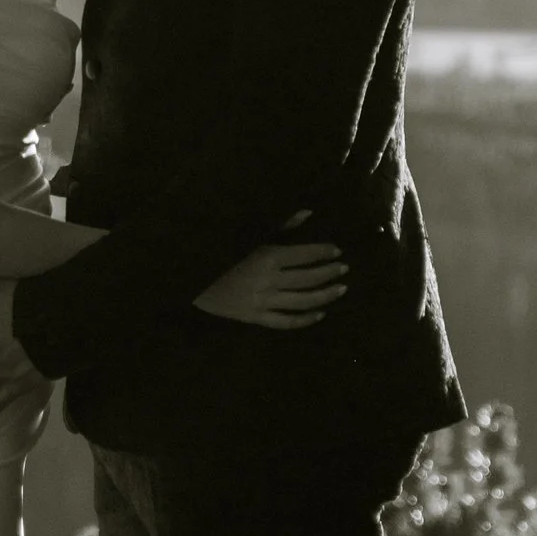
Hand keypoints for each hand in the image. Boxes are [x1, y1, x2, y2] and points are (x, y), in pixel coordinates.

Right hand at [195, 231, 349, 327]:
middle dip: (329, 272)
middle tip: (345, 269)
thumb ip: (280, 225)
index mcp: (267, 256)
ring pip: (303, 302)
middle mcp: (270, 281)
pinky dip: (305, 320)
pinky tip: (319, 314)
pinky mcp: (256, 318)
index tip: (337, 250)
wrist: (192, 279)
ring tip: (340, 289)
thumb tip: (307, 212)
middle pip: (308, 278)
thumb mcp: (249, 234)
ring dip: (325, 295)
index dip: (323, 252)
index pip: (305, 254)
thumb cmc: (222, 252)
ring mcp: (263, 302)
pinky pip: (286, 323)